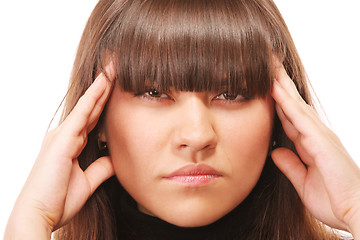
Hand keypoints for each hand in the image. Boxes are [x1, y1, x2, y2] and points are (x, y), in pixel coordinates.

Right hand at [5, 65, 114, 238]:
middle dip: (104, 90)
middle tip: (116, 71)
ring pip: (87, 106)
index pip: (93, 119)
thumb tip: (115, 159)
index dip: (105, 104)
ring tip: (113, 69)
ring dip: (101, 87)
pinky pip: (82, 113)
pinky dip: (92, 97)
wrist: (39, 214)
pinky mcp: (62, 139)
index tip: (118, 90)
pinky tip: (103, 83)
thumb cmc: (58, 200)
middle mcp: (66, 135)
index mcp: (71, 144)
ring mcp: (62, 135)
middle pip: (91, 108)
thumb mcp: (87, 182)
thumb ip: (101, 168)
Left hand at [271, 63, 359, 235]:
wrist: (356, 213)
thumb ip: (290, 166)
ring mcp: (320, 136)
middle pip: (292, 105)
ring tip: (269, 67)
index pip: (288, 117)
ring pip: (295, 105)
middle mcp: (315, 135)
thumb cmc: (335, 200)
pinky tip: (277, 90)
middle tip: (266, 65)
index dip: (276, 102)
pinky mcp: (322, 141)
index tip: (263, 86)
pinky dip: (288, 103)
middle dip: (279, 85)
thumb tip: (276, 152)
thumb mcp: (303, 182)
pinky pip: (300, 118)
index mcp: (310, 144)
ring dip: (282, 86)